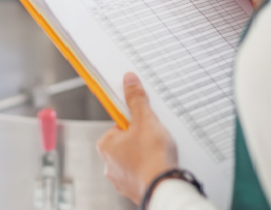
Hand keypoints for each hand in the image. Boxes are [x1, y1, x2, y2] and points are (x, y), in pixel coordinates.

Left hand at [96, 73, 177, 203]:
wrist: (164, 188)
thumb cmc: (152, 156)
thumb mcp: (146, 121)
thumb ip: (136, 100)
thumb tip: (129, 80)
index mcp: (105, 145)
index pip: (119, 124)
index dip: (136, 121)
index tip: (146, 122)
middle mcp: (109, 163)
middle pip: (127, 141)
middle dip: (142, 138)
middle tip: (156, 138)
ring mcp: (120, 178)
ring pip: (135, 158)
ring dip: (146, 154)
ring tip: (159, 153)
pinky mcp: (133, 189)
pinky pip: (141, 173)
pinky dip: (150, 168)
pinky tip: (159, 166)